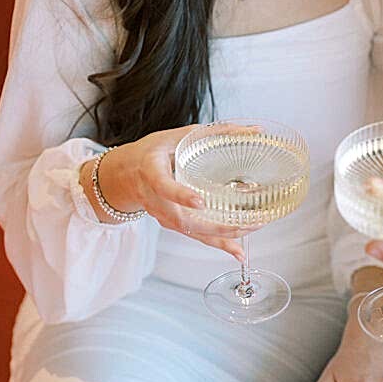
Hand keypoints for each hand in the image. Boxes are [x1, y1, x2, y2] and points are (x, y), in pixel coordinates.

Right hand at [91, 124, 245, 260]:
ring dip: (221, 237)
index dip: (181, 196)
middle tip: (242, 224)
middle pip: (183, 219)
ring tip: (246, 236)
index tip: (199, 202)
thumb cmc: (153, 152)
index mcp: (152, 171)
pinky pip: (195, 236)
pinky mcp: (173, 223)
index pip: (164, 186)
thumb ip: (215, 132)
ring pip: (192, 232)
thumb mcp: (177, 136)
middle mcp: (155, 199)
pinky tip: (237, 251)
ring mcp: (163, 215)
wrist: (127, 173)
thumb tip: (255, 130)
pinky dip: (218, 244)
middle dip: (214, 226)